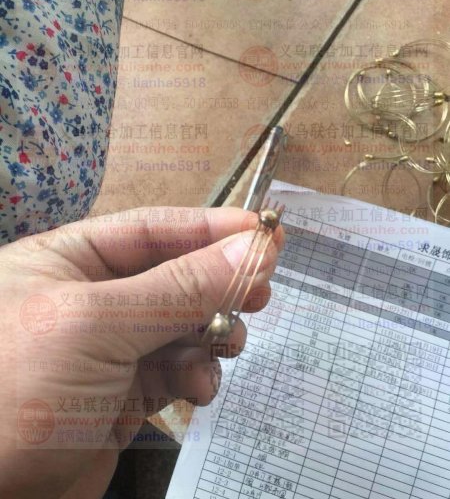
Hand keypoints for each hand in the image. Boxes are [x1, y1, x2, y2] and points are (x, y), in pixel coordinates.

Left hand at [0, 206, 282, 498]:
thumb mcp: (98, 325)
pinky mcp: (123, 394)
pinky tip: (199, 390)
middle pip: (174, 277)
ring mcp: (108, 349)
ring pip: (182, 327)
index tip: (266, 232)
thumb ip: (180, 288)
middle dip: (218, 285)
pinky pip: (175, 372)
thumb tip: (255, 250)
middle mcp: (91, 298)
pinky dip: (195, 377)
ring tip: (231, 344)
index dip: (211, 228)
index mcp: (69, 260)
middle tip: (262, 293)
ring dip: (212, 335)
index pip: (153, 229)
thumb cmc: (19, 390)